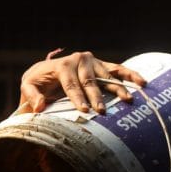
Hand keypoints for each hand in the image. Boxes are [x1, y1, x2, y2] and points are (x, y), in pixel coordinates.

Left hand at [17, 49, 147, 114]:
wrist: (45, 72)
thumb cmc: (38, 84)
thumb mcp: (28, 88)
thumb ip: (31, 96)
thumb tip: (39, 106)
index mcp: (62, 65)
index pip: (71, 84)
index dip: (77, 97)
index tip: (84, 110)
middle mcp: (79, 60)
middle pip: (90, 81)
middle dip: (97, 97)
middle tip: (102, 112)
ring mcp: (93, 61)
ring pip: (107, 76)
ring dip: (118, 88)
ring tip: (128, 100)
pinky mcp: (102, 65)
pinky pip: (119, 70)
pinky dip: (131, 75)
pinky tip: (142, 83)